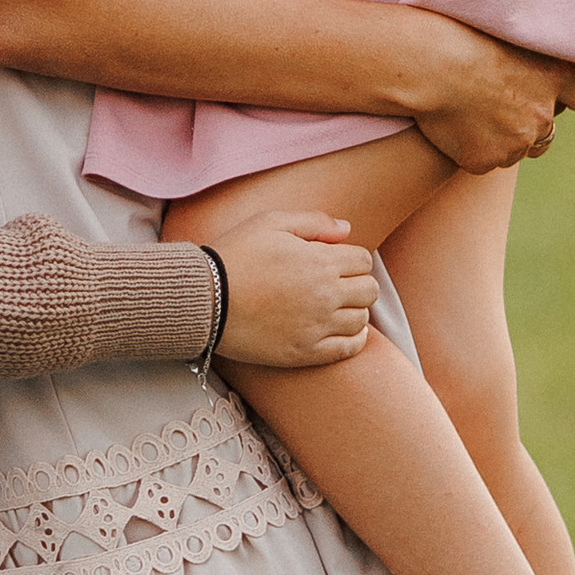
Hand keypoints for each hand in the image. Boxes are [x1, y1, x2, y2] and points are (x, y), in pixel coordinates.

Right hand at [210, 212, 376, 367]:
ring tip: (333, 306)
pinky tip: (339, 329)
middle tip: (336, 283)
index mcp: (321, 261)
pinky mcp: (305, 352)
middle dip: (357, 282)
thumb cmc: (235, 255)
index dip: (351, 258)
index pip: (363, 260)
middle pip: (369, 290)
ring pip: (361, 319)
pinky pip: (349, 348)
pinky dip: (353, 339)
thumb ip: (313, 222)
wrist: (204, 299)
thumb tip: (346, 229)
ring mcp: (317, 326)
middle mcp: (325, 295)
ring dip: (353, 310)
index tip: (334, 261)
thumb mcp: (270, 222)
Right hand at [409, 21, 574, 172]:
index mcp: (555, 77)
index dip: (569, 95)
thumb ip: (539, 52)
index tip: (552, 91)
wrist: (427, 65)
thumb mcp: (511, 33)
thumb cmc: (461, 35)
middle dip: (530, 121)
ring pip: (516, 149)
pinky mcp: (486, 160)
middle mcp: (542, 115)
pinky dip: (472, 148)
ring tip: (470, 111)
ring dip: (502, 137)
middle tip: (499, 101)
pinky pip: (484, 159)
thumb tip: (562, 58)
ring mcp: (516, 143)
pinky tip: (452, 125)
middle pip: (547, 130)